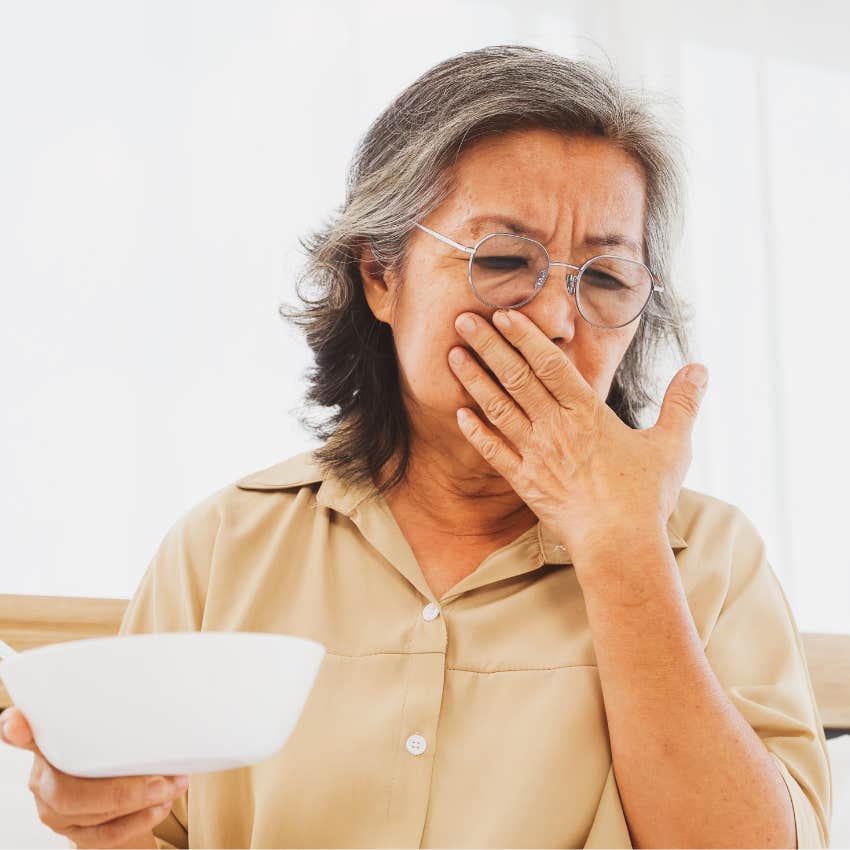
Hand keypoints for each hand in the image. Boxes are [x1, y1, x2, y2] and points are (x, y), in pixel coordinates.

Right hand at [0, 705, 187, 847]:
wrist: (126, 788)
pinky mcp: (73, 831)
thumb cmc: (120, 747)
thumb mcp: (118, 726)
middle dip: (120, 791)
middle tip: (162, 782)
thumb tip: (163, 698)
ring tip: (172, 787)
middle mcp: (44, 776)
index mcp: (50, 740)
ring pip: (87, 813)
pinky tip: (159, 807)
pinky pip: (102, 834)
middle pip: (65, 790)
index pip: (23, 733)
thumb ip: (123, 716)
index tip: (17, 723)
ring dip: (139, 802)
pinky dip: (137, 821)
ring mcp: (54, 808)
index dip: (16, 729)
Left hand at [448, 308, 707, 553]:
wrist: (619, 544)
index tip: (504, 314)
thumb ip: (682, 403)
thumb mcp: (672, 445)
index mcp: (588, 413)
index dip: (526, 336)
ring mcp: (536, 454)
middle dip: (489, 346)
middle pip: (516, 377)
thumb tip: (701, 368)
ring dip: (474, 380)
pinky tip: (459, 414)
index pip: (550, 364)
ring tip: (453, 355)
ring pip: (498, 408)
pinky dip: (476, 432)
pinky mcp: (524, 482)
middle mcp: (555, 427)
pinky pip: (494, 452)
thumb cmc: (645, 497)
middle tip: (463, 320)